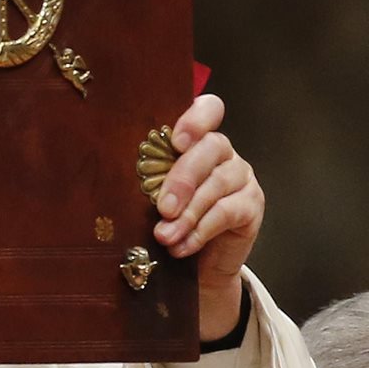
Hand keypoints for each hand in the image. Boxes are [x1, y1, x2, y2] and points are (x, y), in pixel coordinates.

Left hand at [152, 94, 263, 339]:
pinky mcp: (252, 206)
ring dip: (188, 213)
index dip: (196, 119)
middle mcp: (222, 151)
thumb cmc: (168, 216)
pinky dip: (199, 232)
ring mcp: (241, 177)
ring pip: (217, 184)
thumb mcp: (153, 191)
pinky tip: (180, 246)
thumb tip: (116, 180)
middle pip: (210, 148)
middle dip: (183, 179)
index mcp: (196, 138)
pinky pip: (226, 213)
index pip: (209, 109)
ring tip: (164, 235)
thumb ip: (148, 177)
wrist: (198, 259)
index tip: (177, 141)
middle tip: (162, 208)